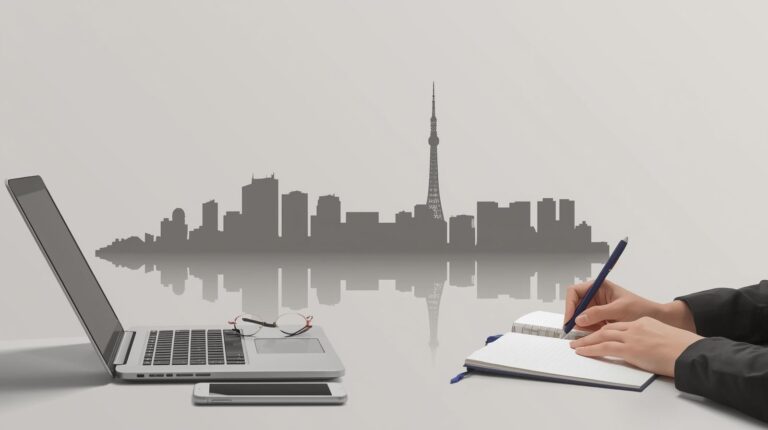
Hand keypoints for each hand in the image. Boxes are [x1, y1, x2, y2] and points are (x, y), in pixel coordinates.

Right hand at [563, 280, 696, 331]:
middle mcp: (595, 296)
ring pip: (579, 317)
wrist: (656, 319)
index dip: (569, 305)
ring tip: (590, 333)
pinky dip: (588, 331)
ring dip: (582, 326)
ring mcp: (597, 309)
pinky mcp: (599, 320)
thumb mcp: (619, 309)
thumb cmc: (641, 309)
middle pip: (575, 305)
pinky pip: (587, 325)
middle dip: (574, 317)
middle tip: (573, 331)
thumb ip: (598, 313)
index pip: (575, 292)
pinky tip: (596, 335)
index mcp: (599, 287)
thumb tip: (579, 318)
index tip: (570, 319)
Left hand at [569, 317, 702, 376]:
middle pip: (607, 327)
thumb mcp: (665, 338)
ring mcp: (632, 337)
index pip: (619, 324)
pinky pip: (604, 347)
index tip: (597, 333)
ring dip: (586, 341)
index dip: (605, 329)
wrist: (690, 352)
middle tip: (579, 337)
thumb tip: (647, 350)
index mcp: (644, 323)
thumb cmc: (684, 349)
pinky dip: (590, 349)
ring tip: (575, 346)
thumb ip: (651, 340)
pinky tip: (582, 351)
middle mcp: (636, 327)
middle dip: (591, 332)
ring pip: (602, 335)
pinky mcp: (630, 349)